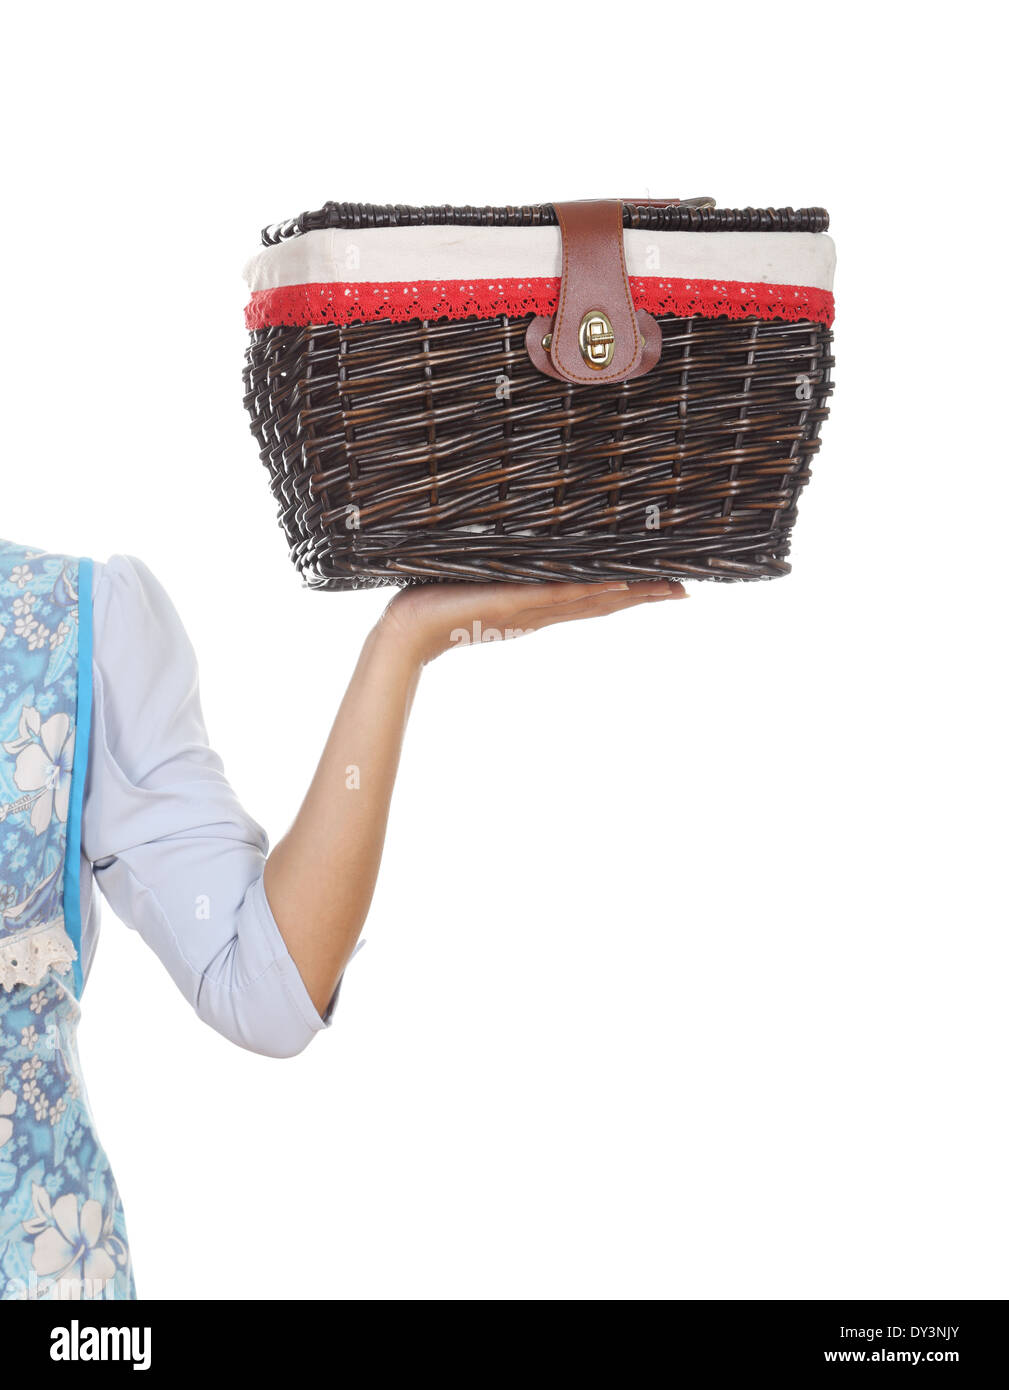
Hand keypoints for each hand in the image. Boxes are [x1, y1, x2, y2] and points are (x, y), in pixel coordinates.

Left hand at [376, 578, 687, 665]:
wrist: (408, 629)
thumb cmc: (436, 601)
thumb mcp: (481, 577)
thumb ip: (505, 565)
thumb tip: (522, 543)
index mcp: (539, 604)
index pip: (596, 596)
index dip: (633, 591)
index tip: (667, 585)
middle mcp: (542, 609)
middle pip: (606, 601)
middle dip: (647, 595)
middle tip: (686, 591)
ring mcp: (531, 607)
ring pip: (593, 598)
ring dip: (631, 594)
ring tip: (668, 589)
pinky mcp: (512, 602)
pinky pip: (559, 595)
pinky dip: (589, 591)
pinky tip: (617, 583)